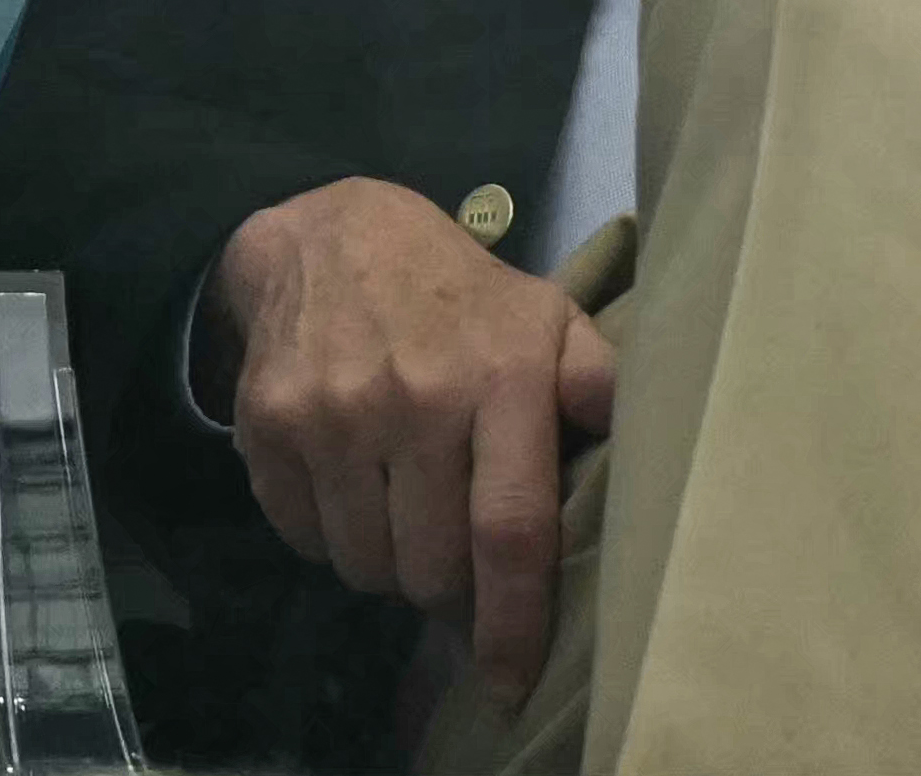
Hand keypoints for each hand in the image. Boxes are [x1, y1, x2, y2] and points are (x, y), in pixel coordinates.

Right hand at [206, 178, 615, 709]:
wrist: (333, 242)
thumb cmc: (464, 298)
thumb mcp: (548, 318)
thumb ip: (598, 383)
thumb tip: (654, 444)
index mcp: (500, 378)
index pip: (509, 528)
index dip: (512, 618)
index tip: (511, 678)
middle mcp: (413, 401)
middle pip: (430, 567)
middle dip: (450, 592)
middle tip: (462, 561)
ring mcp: (331, 418)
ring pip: (364, 566)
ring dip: (392, 569)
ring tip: (413, 515)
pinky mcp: (266, 433)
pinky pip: (303, 540)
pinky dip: (334, 539)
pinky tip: (359, 490)